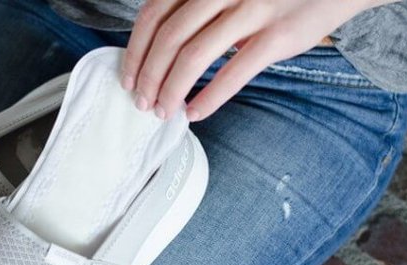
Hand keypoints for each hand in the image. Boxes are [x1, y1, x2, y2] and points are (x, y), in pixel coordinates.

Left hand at [121, 0, 382, 120]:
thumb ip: (197, 11)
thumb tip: (159, 55)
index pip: (153, 14)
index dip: (136, 50)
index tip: (129, 78)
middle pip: (168, 38)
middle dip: (149, 77)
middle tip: (143, 102)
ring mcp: (252, 9)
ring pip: (194, 56)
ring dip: (172, 90)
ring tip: (164, 111)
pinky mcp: (277, 35)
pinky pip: (234, 72)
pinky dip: (209, 97)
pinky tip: (195, 113)